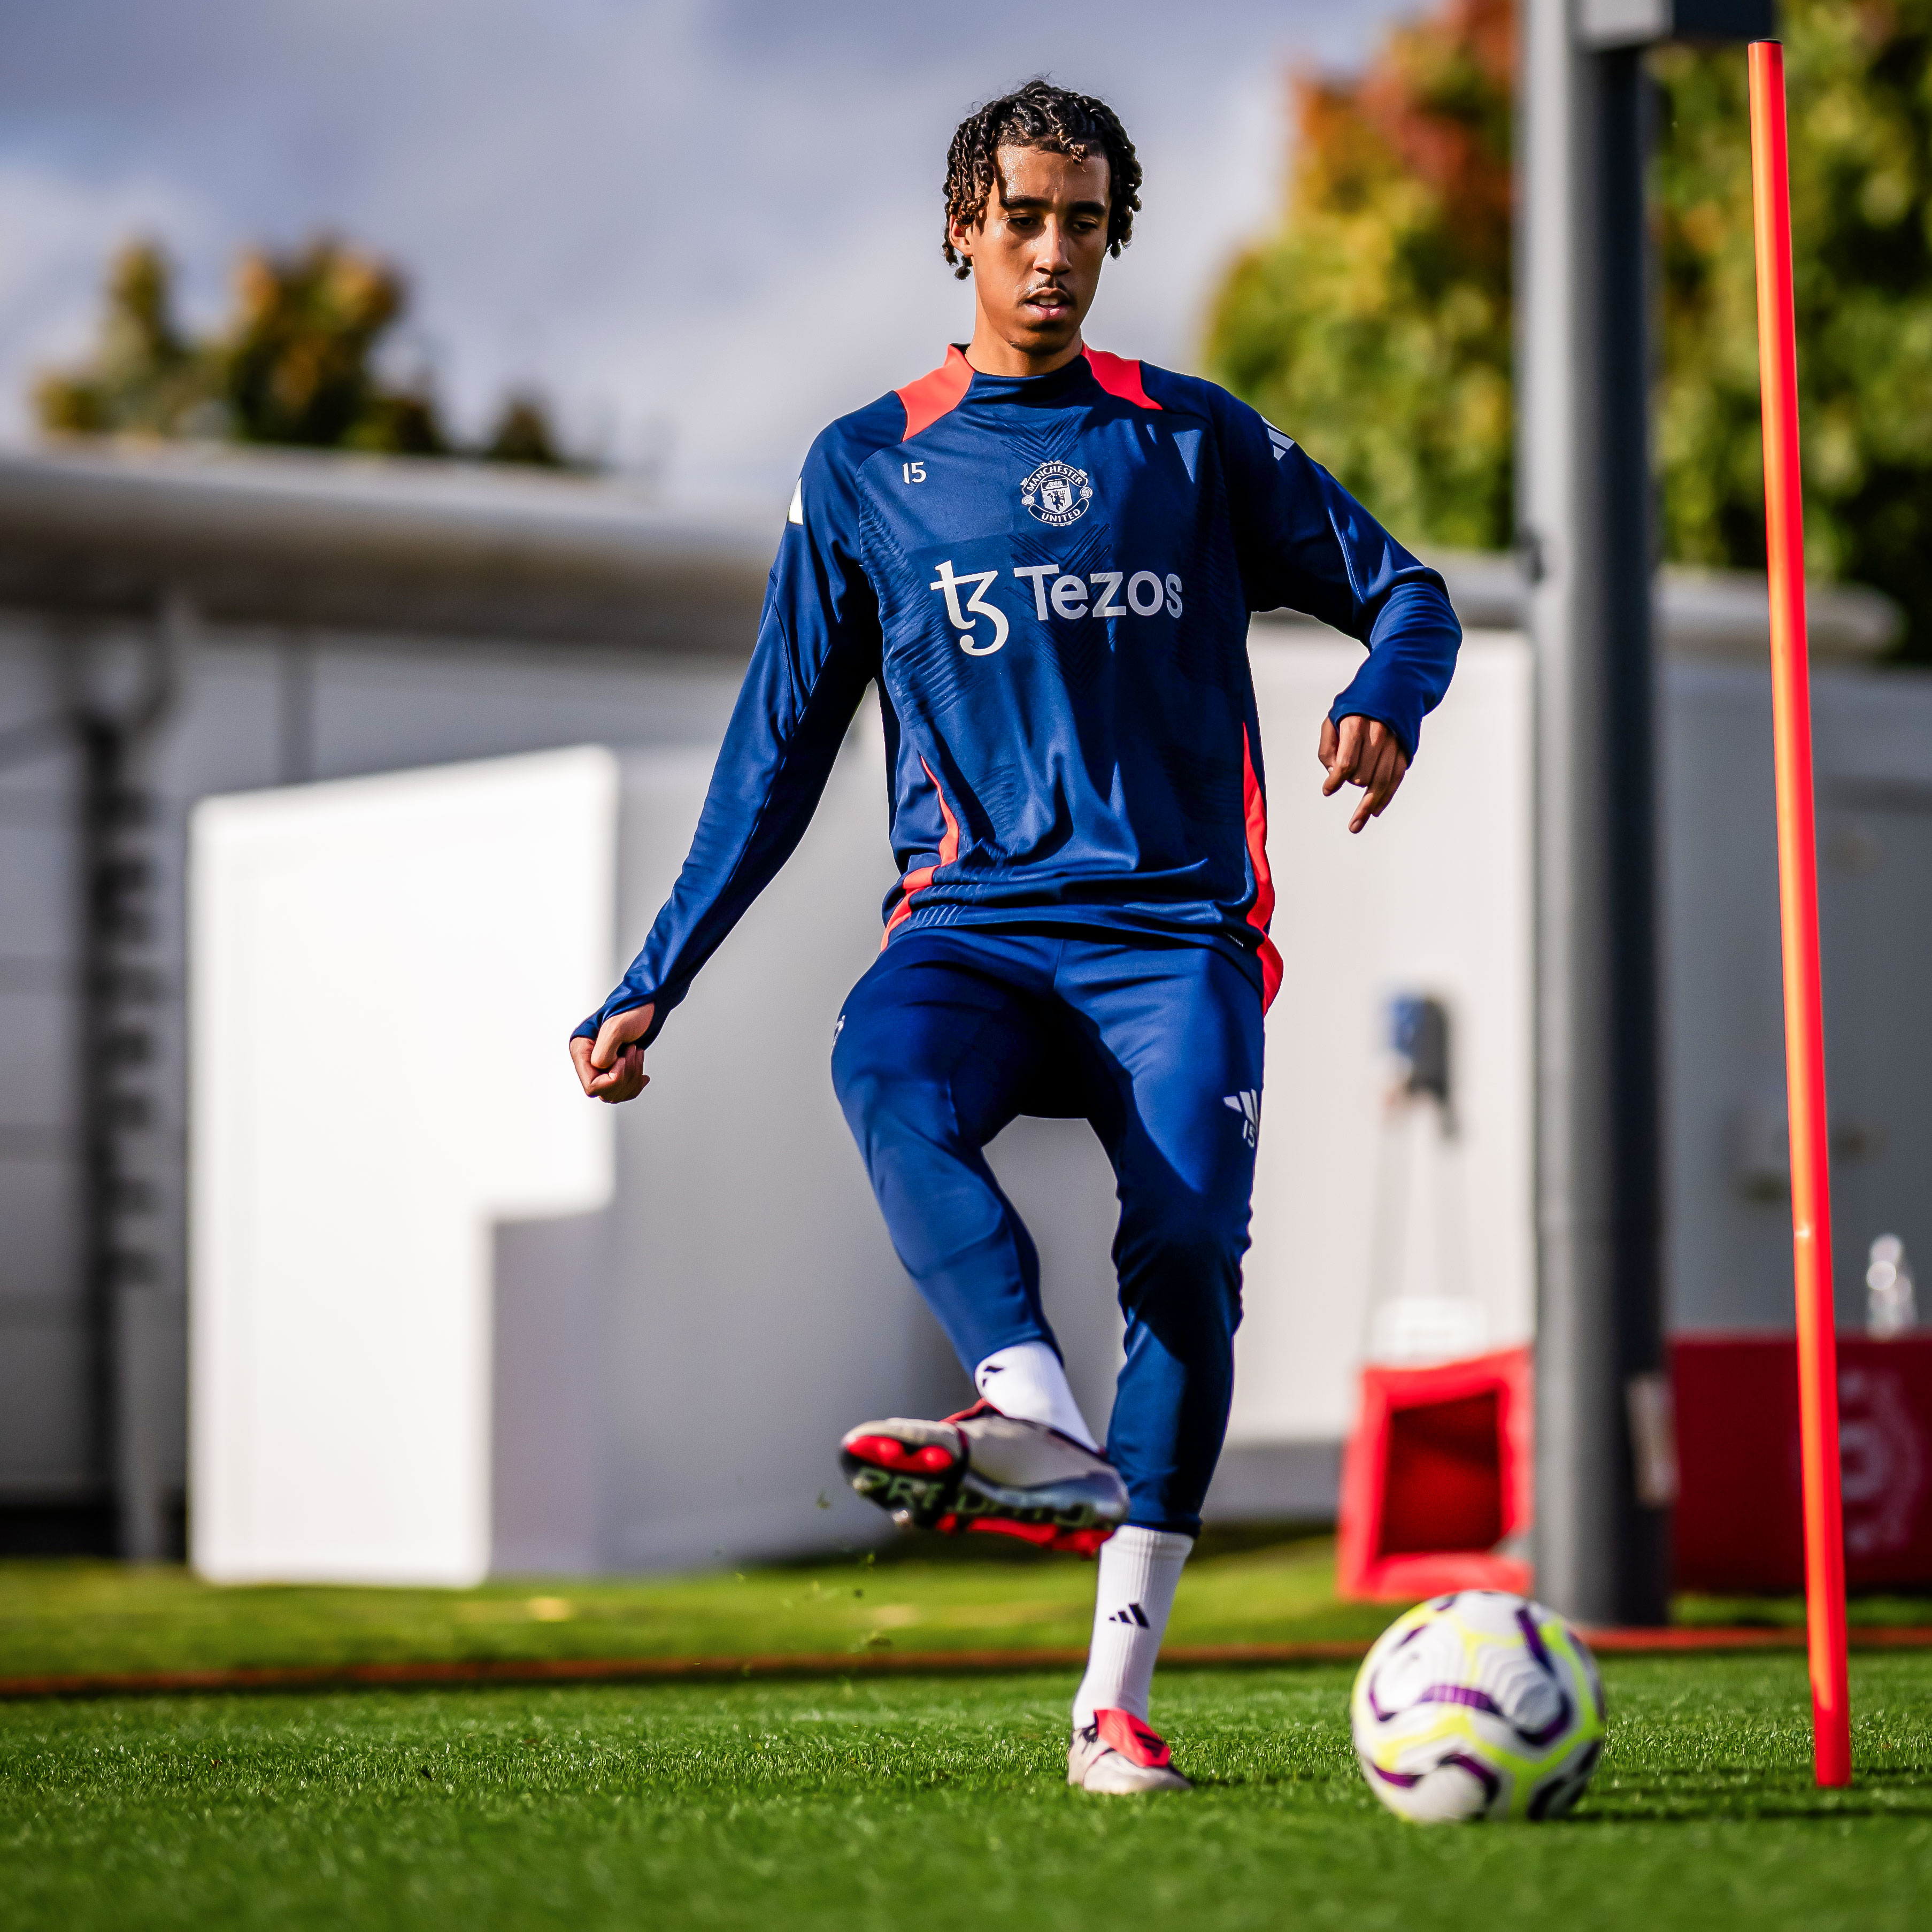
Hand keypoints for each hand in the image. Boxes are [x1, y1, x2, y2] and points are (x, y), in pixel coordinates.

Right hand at [570, 1002, 654, 1103]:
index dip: (612, 1080)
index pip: (591, 1085)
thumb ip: (603, 1052)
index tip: (623, 1058)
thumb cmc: (631, 1012)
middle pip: (605, 1092)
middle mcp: (587, 1061)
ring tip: (638, 1052)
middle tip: (635, 1049)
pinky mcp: (615, 1069)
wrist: (646, 1005)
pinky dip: (636, 1083)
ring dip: (633, 1077)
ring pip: (616, 1093)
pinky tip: (643, 1074)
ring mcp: (601, 1067)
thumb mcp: (615, 1028)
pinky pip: (624, 1091)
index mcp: (580, 1050)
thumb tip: (602, 1069)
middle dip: (626, 1077)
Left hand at [1318, 714, 1408, 833]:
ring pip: (1382, 783)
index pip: (1346, 763)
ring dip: (1367, 807)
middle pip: (1364, 776)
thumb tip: (1333, 774)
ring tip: (1355, 825)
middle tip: (1343, 780)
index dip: (1335, 781)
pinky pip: (1395, 781)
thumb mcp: (1333, 719)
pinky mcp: (1404, 753)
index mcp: (1357, 726)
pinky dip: (1384, 798)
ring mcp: (1395, 746)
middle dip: (1351, 782)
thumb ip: (1327, 747)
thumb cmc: (1356, 709)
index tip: (1327, 790)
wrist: (1393, 689)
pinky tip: (1374, 812)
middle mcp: (1379, 737)